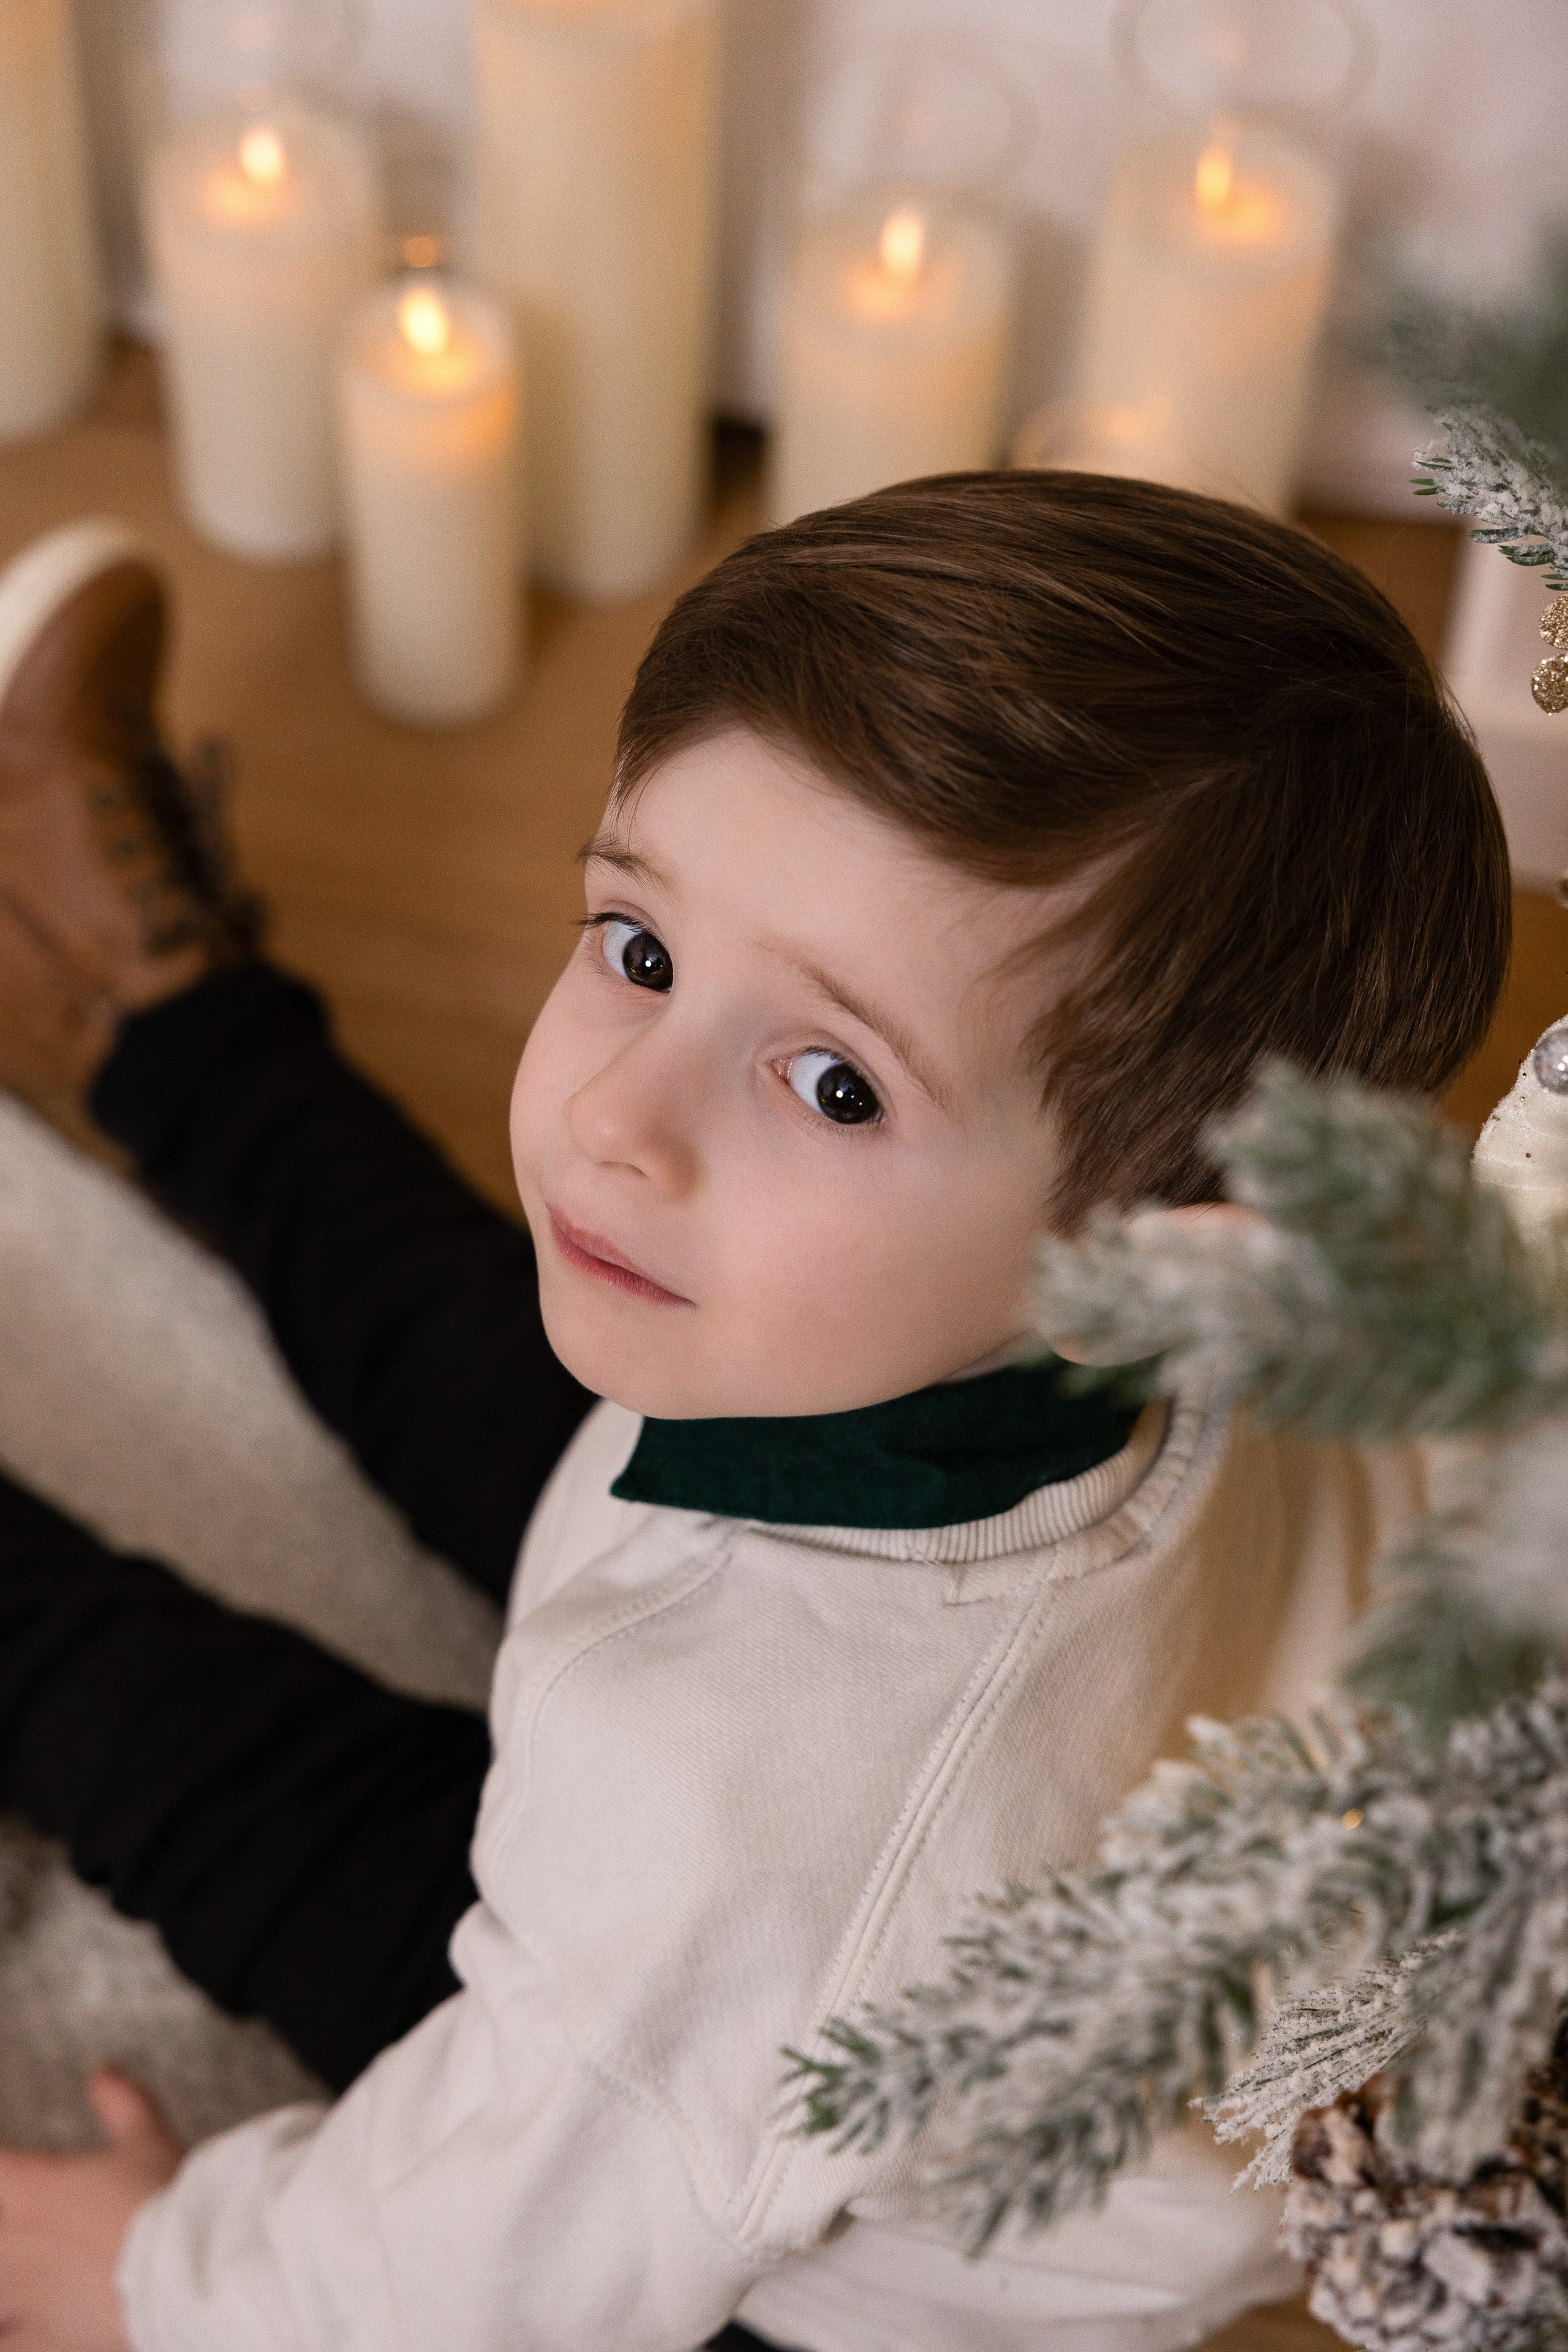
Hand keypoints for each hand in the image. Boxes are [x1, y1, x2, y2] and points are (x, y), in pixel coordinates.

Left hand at [0, 2069, 181, 2350]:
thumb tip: (104, 2073)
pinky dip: (8, 2332)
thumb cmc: (164, 2204)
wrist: (183, 2271)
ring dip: (2, 2281)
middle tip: (20, 2221)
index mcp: (31, 2189)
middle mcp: (14, 2242)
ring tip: (13, 2278)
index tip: (6, 2165)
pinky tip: (14, 2326)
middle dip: (4, 2224)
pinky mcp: (38, 2339)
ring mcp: (20, 2296)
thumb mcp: (146, 2139)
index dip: (0, 2164)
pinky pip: (4, 2342)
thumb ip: (120, 2103)